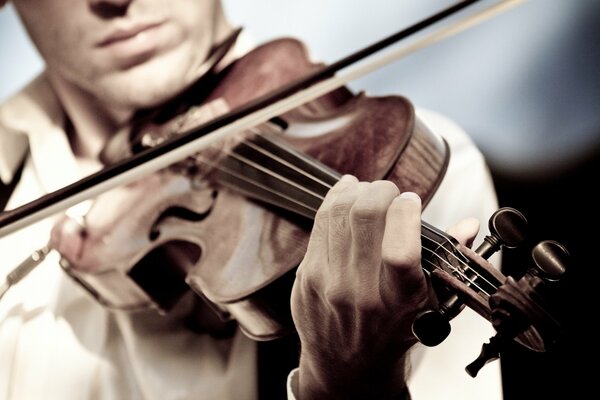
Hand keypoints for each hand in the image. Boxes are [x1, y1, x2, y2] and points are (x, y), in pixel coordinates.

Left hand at [291, 175, 428, 398]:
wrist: (347, 364)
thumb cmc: (394, 331)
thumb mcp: (431, 307)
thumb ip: (449, 263)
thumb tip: (469, 224)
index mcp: (399, 301)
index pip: (399, 250)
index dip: (406, 212)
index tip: (411, 201)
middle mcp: (361, 293)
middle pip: (365, 218)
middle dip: (381, 190)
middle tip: (389, 192)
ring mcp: (328, 283)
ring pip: (338, 214)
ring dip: (356, 191)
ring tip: (368, 190)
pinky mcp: (307, 276)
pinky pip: (318, 224)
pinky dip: (334, 200)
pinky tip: (346, 194)